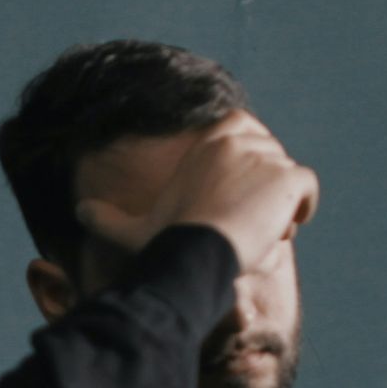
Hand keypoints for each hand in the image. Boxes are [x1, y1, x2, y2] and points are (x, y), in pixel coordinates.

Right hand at [74, 109, 319, 272]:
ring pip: (287, 178)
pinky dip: (302, 208)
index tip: (236, 200)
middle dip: (264, 189)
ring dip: (280, 206)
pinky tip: (283, 229)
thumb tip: (78, 212)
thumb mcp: (133, 228)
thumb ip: (107, 218)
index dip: (246, 167)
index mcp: (210, 140)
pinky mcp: (288, 177)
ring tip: (259, 234)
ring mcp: (266, 155)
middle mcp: (239, 138)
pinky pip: (307, 188)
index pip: (246, 135)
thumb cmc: (166, 242)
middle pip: (270, 158)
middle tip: (246, 224)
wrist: (196, 252)